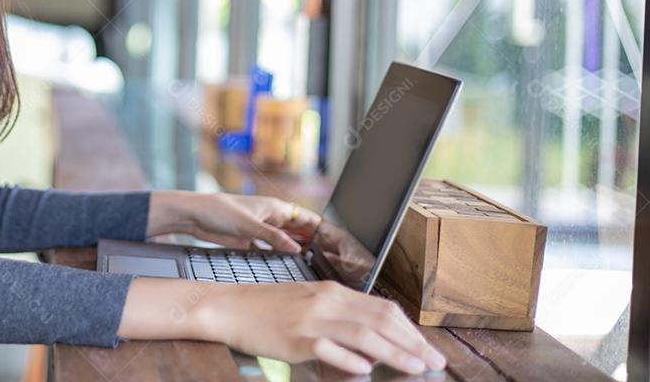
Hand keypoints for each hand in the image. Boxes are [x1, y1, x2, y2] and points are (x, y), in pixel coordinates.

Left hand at [147, 191, 321, 253]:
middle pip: (299, 231)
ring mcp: (261, 230)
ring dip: (295, 252)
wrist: (194, 216)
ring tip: (311, 267)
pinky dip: (278, 257)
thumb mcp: (249, 225)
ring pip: (285, 242)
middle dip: (312, 243)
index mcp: (276, 208)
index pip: (307, 218)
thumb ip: (273, 238)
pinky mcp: (250, 241)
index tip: (336, 244)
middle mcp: (272, 218)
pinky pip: (270, 250)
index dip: (323, 230)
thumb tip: (297, 249)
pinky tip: (286, 267)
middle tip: (328, 260)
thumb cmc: (219, 211)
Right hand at [199, 279, 446, 375]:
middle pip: (380, 320)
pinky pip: (328, 349)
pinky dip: (349, 360)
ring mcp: (310, 319)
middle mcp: (326, 301)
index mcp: (331, 291)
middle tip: (434, 361)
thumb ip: (338, 315)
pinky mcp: (295, 339)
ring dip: (394, 353)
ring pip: (363, 335)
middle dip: (412, 342)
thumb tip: (370, 340)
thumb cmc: (266, 308)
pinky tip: (365, 370)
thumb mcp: (307, 302)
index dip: (409, 329)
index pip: (382, 308)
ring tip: (415, 367)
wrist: (228, 306)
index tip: (427, 347)